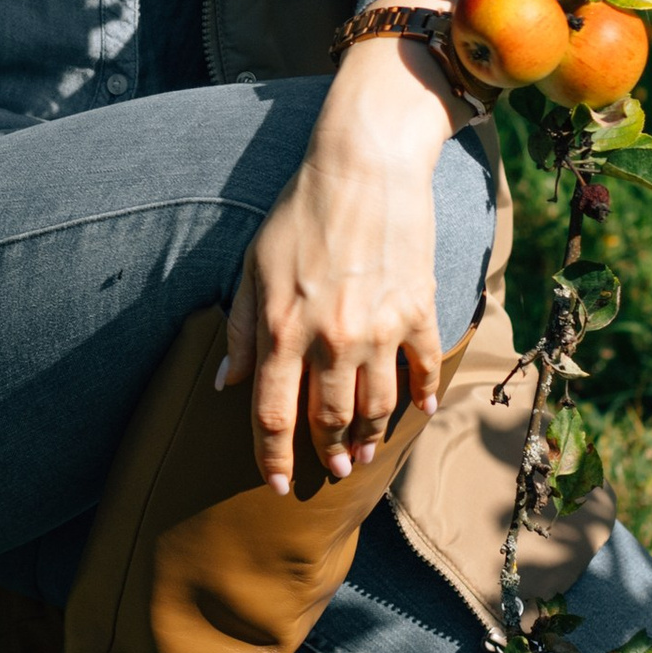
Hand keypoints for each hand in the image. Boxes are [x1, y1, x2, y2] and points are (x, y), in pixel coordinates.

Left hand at [222, 14, 461, 493]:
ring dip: (370, 439)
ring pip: (377, 408)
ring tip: (364, 454)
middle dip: (328, 455)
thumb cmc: (297, 213)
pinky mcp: (419, 311)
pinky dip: (423, 396)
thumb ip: (242, 332)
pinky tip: (418, 412)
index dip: (272, 460)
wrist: (362, 166)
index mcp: (282, 331)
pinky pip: (425, 369)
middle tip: (331, 472)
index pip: (273, 417)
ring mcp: (380, 329)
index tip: (275, 486)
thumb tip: (226, 384)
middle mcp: (331, 339)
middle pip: (329, 422)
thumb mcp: (252, 268)